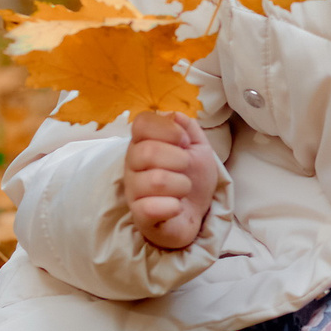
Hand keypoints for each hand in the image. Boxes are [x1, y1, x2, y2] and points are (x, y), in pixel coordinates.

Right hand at [125, 111, 215, 250]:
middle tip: (186, 168)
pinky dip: (172, 207)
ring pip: (155, 180)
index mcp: (144, 143)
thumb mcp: (198, 146)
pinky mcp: (140, 216)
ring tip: (183, 189)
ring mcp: (133, 191)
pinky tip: (176, 207)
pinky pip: (150, 208)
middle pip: (147, 151)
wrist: (197, 212)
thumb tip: (173, 114)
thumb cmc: (193, 177)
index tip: (185, 142)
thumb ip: (187, 127)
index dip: (168, 129)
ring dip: (181, 185)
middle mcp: (132, 165)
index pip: (141, 123)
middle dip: (179, 159)